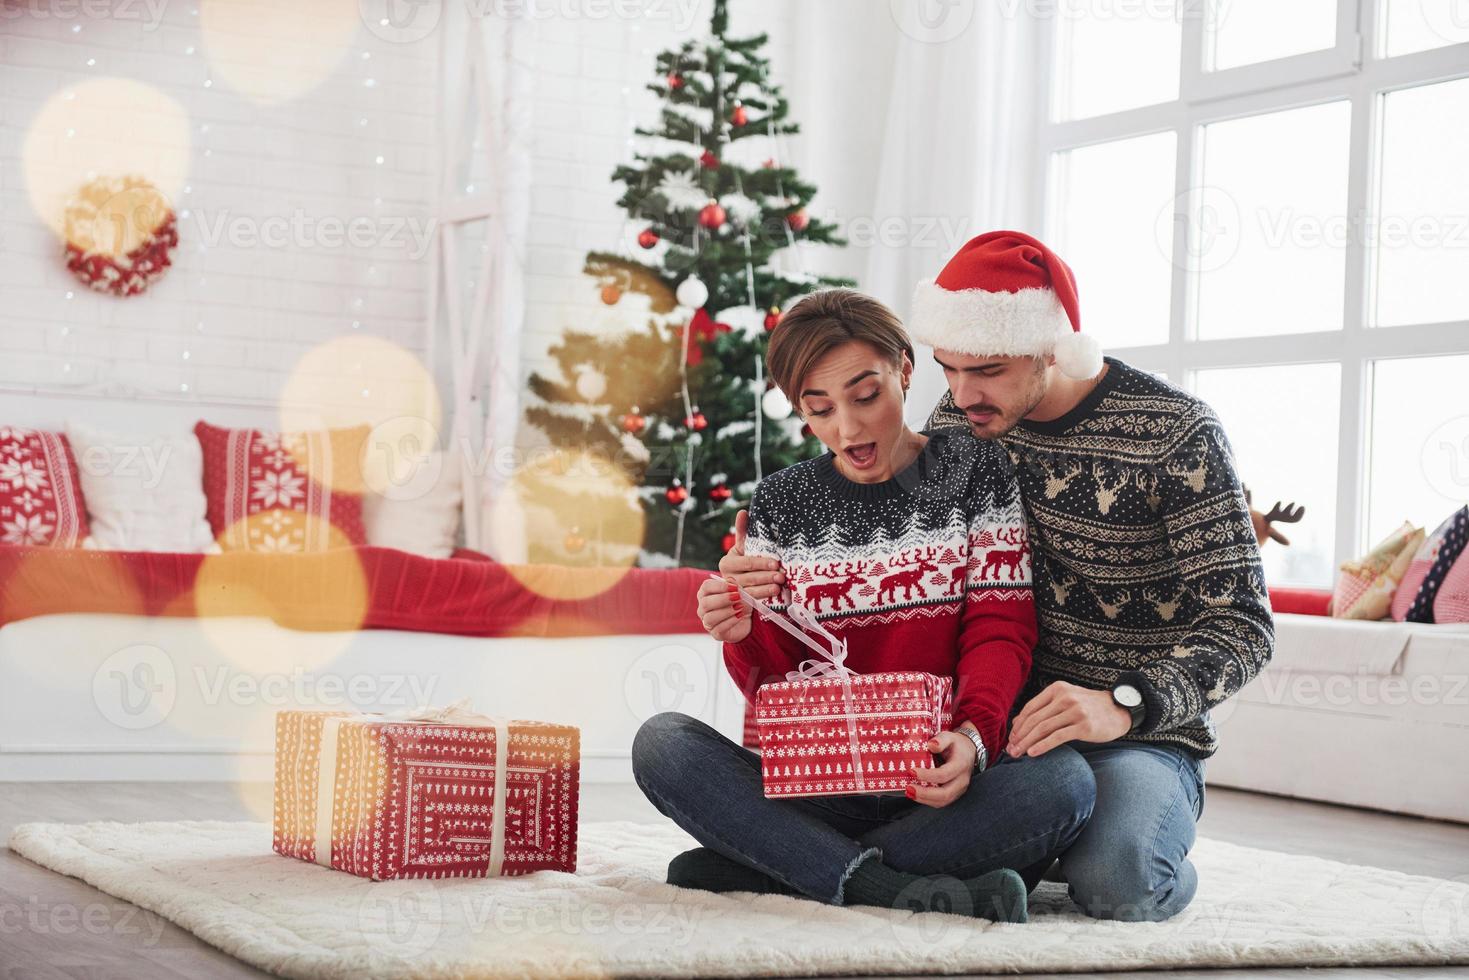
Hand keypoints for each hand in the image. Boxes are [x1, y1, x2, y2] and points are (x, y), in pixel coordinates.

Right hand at [696, 576, 751, 642]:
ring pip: (710, 617)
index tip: (735, 587)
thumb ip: (735, 585)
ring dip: (727, 611)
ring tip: (739, 608)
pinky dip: (731, 621)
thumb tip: (730, 581)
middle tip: (738, 597)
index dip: (720, 586)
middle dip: (723, 599)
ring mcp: (707, 622)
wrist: (747, 620)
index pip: (706, 587)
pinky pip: (718, 629)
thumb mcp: (740, 591)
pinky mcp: (715, 634)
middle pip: (706, 603)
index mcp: (706, 593)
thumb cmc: (740, 602)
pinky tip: (739, 617)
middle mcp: (703, 608)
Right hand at [717, 509, 784, 600]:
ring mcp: (733, 593)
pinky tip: (774, 596)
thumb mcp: (744, 547)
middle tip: (782, 575)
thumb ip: (743, 532)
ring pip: (751, 591)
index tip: (775, 562)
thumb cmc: (745, 561)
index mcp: (727, 562)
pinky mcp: (739, 604)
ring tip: (779, 586)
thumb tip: (743, 512)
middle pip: (749, 577)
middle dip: (766, 576)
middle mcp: (727, 578)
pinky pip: (752, 602)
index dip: (761, 563)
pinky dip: (763, 598)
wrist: (741, 583)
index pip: (746, 562)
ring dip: (766, 588)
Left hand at [908, 730, 975, 807]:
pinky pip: (941, 802)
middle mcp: (962, 780)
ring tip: (909, 792)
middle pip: (945, 794)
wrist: (969, 752)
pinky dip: (927, 800)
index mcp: (960, 765)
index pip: (944, 774)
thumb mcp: (950, 736)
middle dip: (925, 794)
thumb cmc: (956, 744)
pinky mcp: (954, 794)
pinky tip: (915, 795)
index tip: (912, 771)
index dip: (927, 775)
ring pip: (942, 801)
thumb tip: (931, 745)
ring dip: (924, 799)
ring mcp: (959, 789)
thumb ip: (941, 740)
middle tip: (908, 788)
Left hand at [1006, 680, 1131, 757]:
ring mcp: (1075, 711)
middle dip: (1019, 736)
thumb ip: (1046, 707)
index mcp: (1057, 689)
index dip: (1018, 724)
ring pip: (1043, 728)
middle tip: (1010, 749)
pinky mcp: (1084, 726)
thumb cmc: (1089, 707)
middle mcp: (1065, 697)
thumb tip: (1018, 722)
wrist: (1119, 710)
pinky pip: (1057, 737)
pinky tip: (1033, 753)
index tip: (1011, 737)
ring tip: (1017, 753)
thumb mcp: (1067, 699)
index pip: (1030, 708)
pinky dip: (1042, 746)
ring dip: (1027, 742)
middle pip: (1034, 719)